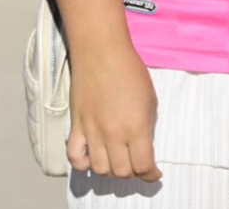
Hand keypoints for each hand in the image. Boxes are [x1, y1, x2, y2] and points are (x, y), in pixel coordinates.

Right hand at [67, 39, 161, 181]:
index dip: (151, 174)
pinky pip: (75, 157)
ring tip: (117, 159)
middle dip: (133, 172)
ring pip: (100, 169)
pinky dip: (83, 163)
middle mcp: (113, 134)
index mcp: (136, 127)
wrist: (101, 52)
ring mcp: (92, 132)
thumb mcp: (150, 100)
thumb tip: (143, 146)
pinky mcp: (76, 126)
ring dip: (111, 169)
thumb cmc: (131, 71)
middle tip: (136, 162)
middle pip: (121, 172)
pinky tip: (93, 155)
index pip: (143, 166)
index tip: (154, 173)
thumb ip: (146, 127)